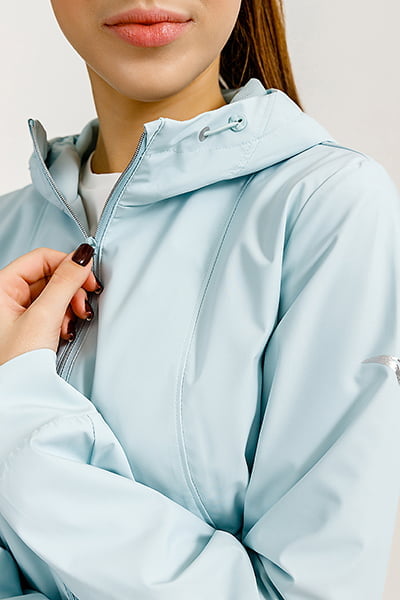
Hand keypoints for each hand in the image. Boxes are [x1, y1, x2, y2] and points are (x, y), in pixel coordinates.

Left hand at [0, 244, 101, 365]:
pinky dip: (64, 319)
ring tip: (73, 322)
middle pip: (50, 276)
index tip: (88, 277)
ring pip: (53, 294)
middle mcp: (6, 296)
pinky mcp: (27, 328)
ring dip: (69, 306)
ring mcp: (17, 313)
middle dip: (71, 290)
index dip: (67, 265)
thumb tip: (82, 256)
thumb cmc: (15, 363)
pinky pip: (52, 312)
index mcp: (1, 286)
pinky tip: (65, 332)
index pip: (41, 258)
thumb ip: (65, 282)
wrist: (16, 397)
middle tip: (84, 304)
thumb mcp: (44, 317)